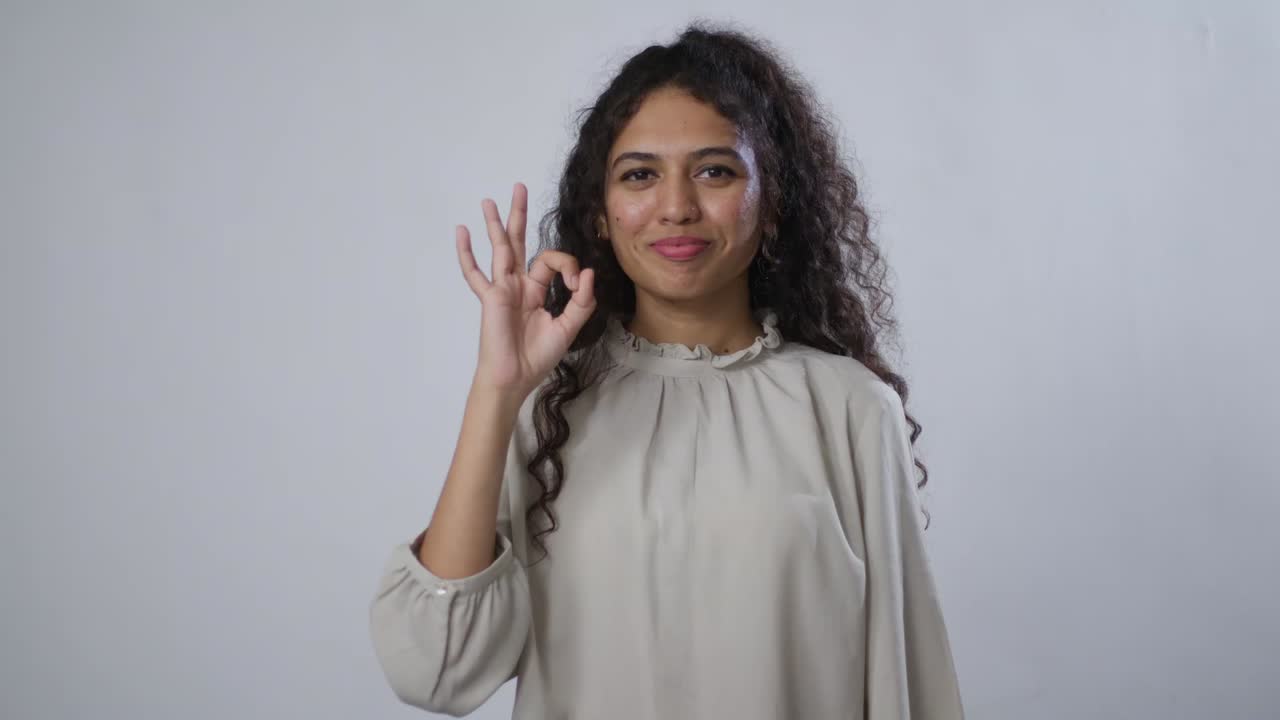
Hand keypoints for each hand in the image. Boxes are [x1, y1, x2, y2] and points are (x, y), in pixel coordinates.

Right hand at [455, 182, 596, 398]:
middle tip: (520, 187)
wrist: (516, 377)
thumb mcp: (569, 328)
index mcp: (535, 290)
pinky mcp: (491, 298)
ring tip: (488, 201)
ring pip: (498, 249)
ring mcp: (502, 289)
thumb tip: (588, 272)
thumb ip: (581, 301)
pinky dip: (467, 253)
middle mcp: (517, 285)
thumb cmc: (538, 357)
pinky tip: (461, 232)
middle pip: (519, 242)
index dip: (568, 264)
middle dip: (519, 214)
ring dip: (494, 223)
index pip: (551, 261)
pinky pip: (476, 273)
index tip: (577, 281)